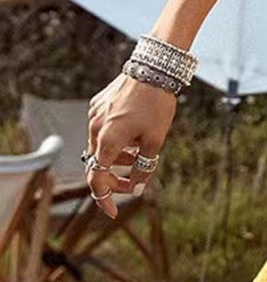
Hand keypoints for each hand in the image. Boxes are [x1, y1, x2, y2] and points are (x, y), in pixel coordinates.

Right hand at [85, 74, 176, 218]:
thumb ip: (144, 167)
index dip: (104, 199)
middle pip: (97, 165)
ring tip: (139, 155)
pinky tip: (133, 136)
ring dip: (117, 159)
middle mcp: (95, 128)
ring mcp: (94, 115)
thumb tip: (136, 187)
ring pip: (100, 148)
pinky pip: (102, 132)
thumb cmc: (157, 105)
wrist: (153, 69)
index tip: (113, 212)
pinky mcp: (97, 105)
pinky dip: (115, 142)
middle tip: (133, 183)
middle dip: (114, 179)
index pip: (97, 179)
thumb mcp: (156, 141)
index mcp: (108, 140)